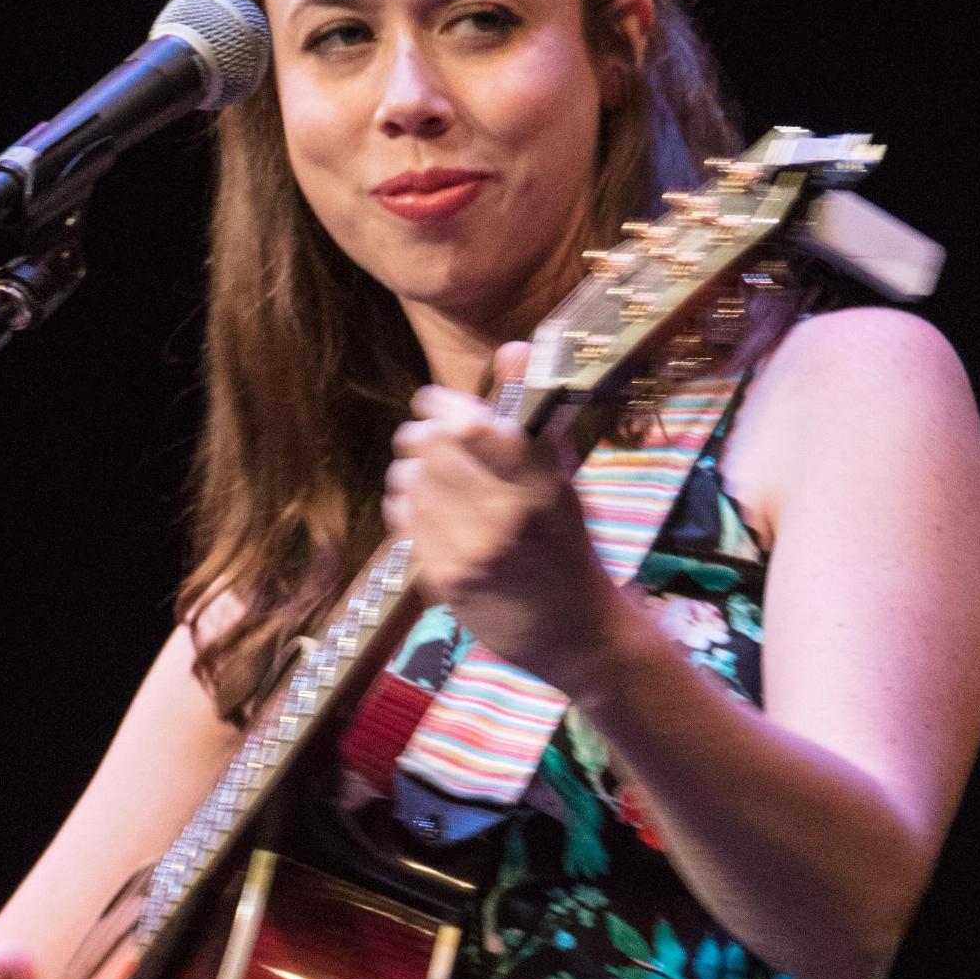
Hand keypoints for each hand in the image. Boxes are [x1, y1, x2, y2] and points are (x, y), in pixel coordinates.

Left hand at [382, 345, 625, 693]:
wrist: (575, 631)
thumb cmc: (565, 544)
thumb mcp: (561, 477)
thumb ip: (534, 415)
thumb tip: (515, 347)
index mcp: (541, 481)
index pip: (474, 425)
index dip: (440, 405)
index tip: (429, 400)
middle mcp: (508, 514)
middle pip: (433, 450)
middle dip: (417, 436)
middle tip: (417, 436)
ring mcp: (476, 550)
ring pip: (412, 485)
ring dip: (407, 472)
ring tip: (417, 472)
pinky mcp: (449, 580)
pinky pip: (405, 524)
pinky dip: (404, 507)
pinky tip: (417, 506)